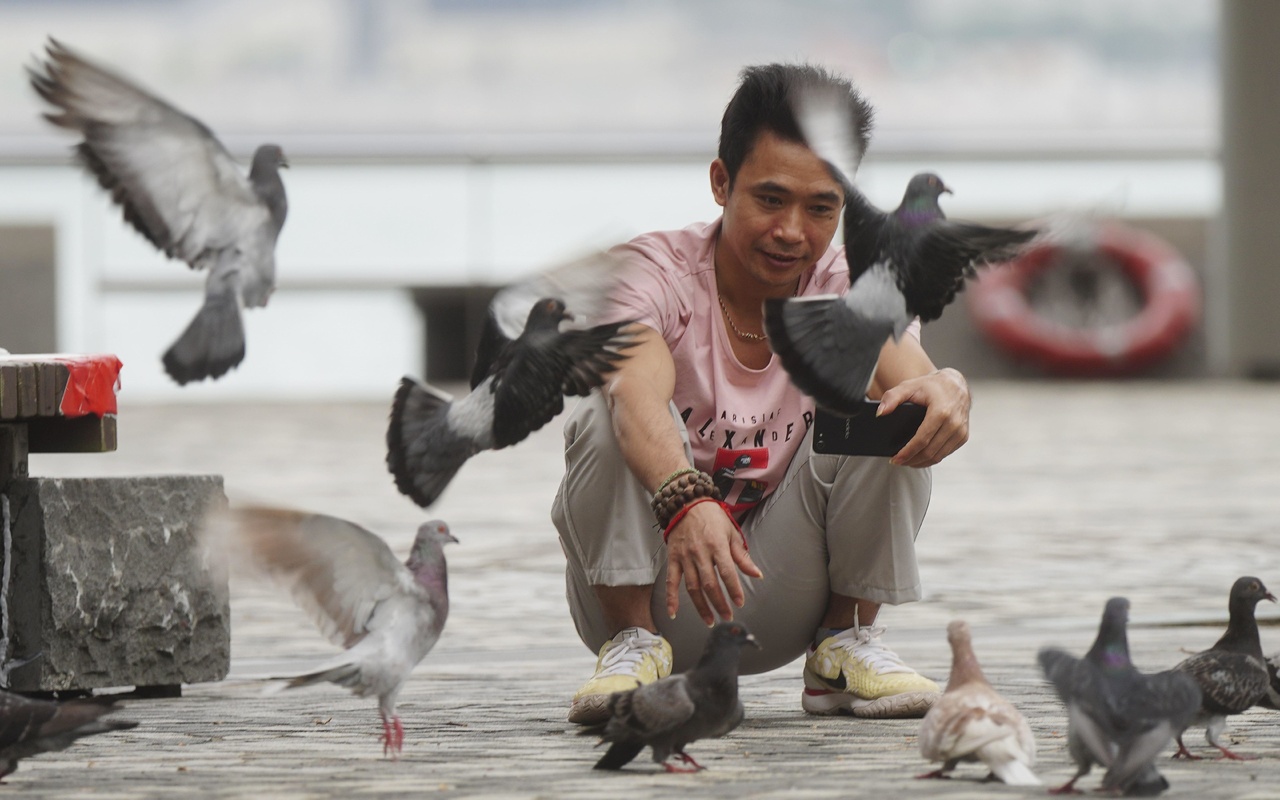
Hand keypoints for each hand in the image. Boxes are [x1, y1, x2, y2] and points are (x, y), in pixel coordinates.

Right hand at [664, 501, 762, 624]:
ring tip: (709, 620)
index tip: (740, 603)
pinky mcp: (673, 558)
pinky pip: (671, 582)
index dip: (734, 590)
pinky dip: (671, 598)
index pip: (727, 573)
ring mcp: (685, 557)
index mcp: (717, 545)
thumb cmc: (713, 517)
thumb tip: (757, 574)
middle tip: (727, 616)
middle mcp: (700, 553)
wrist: (687, 502)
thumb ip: (742, 556)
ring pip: (692, 587)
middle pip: (710, 584)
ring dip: (701, 606)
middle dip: (719, 603)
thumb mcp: (731, 533)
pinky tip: (673, 613)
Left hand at [877, 367, 970, 467]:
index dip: (907, 452)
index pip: (922, 440)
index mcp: (941, 412)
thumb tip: (880, 412)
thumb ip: (892, 397)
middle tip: (898, 461)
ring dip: (921, 462)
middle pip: (930, 452)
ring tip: (907, 461)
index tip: (895, 459)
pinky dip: (932, 458)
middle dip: (911, 460)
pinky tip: (921, 457)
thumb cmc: (932, 386)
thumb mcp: (909, 386)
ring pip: (938, 456)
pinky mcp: (963, 436)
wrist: (955, 384)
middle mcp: (953, 423)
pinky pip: (946, 453)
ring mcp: (960, 431)